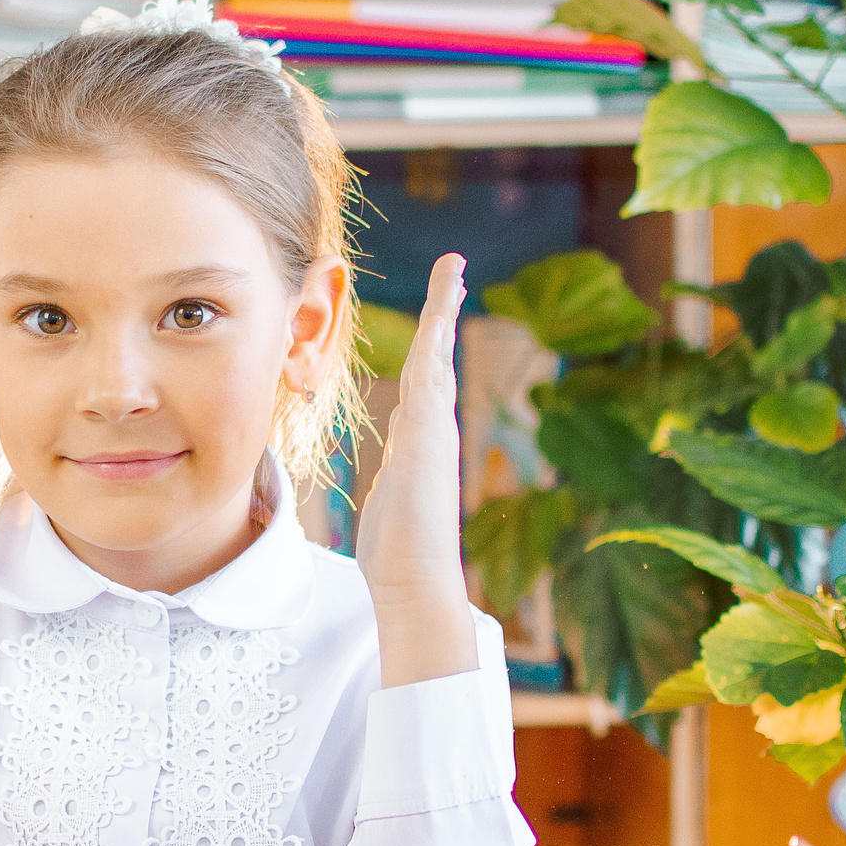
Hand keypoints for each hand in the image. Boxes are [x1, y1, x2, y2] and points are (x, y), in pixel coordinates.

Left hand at [352, 254, 478, 685]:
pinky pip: (431, 383)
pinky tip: (437, 320)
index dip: (429, 338)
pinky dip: (435, 349)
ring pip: (436, 358)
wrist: (415, 579)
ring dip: (443, 312)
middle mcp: (434, 427)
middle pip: (436, 353)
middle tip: (453, 265)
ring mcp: (435, 432)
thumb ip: (399, 474)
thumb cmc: (398, 548)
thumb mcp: (393, 496)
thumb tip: (400, 469)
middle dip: (444, 307)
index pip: (423, 374)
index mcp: (422, 436)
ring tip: (451, 271)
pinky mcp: (428, 441)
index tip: (437, 306)